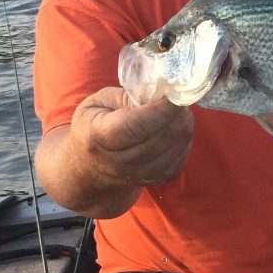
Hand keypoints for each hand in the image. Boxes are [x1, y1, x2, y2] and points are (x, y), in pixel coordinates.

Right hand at [36, 87, 193, 216]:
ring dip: (183, 125)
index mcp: (97, 137)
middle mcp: (116, 162)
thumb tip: (160, 93)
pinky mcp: (153, 181)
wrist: (88, 168)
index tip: (173, 92)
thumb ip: (127, 95)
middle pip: (159, 138)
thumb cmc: (93, 127)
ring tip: (178, 111)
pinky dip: (183, 141)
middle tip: (179, 97)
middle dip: (176, 114)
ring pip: (174, 149)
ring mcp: (136, 175)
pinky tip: (177, 127)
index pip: (136, 126)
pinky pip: (180, 159)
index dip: (161, 108)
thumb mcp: (98, 102)